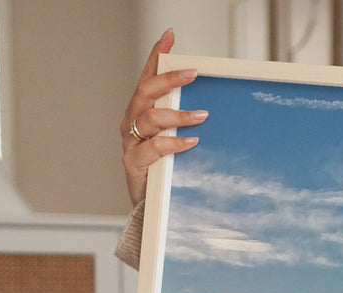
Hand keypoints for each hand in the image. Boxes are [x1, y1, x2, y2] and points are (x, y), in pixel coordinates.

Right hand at [120, 28, 206, 205]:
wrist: (148, 206)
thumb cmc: (163, 169)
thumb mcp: (174, 140)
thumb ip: (183, 122)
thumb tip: (211, 107)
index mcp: (141, 111)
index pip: (147, 77)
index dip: (157, 56)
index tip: (170, 36)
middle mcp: (132, 122)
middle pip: (146, 92)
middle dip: (168, 80)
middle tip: (192, 73)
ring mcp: (131, 142)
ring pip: (149, 118)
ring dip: (177, 115)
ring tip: (201, 116)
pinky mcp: (133, 163)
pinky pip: (154, 148)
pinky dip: (173, 143)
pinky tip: (191, 142)